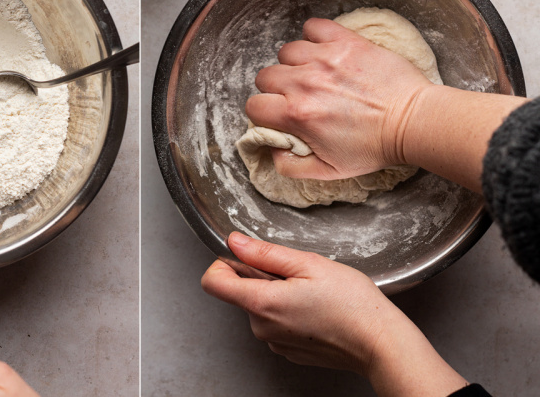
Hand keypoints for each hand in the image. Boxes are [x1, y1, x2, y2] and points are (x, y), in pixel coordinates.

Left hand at [202, 233, 466, 396]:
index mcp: (261, 303)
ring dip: (277, 293)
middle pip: (240, 291)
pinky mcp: (289, 351)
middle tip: (298, 273)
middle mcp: (261, 327)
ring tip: (312, 292)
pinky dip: (289, 311)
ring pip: (260, 306)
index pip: (212, 282)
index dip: (224, 263)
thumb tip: (234, 241)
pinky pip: (276, 323)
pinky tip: (315, 308)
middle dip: (262, 276)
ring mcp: (275, 342)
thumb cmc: (351, 302)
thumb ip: (264, 253)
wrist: (380, 343)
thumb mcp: (307, 263)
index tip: (247, 256)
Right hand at [246, 18, 431, 179]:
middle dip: (277, 88)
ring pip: (286, 52)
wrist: (413, 122)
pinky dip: (314, 37)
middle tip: (298, 96)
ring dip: (295, 64)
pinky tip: (324, 52)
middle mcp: (306, 83)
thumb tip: (271, 148)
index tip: (279, 115)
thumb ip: (290, 166)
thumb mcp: (329, 171)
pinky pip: (313, 27)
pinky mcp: (346, 42)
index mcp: (298, 115)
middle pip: (266, 76)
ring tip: (314, 75)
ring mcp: (325, 59)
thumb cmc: (375, 146)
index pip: (254, 105)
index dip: (264, 113)